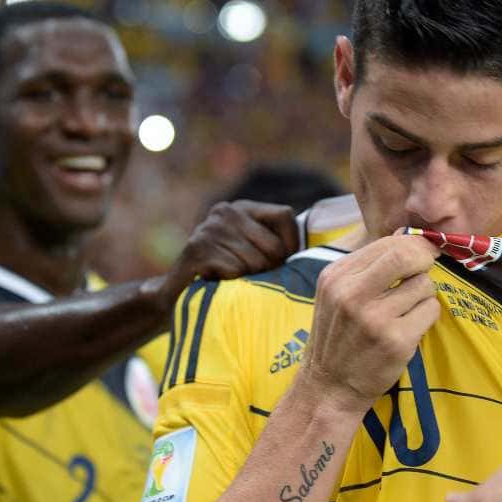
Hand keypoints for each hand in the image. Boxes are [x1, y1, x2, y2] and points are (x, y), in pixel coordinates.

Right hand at [158, 200, 299, 309]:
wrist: (177, 294)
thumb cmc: (225, 275)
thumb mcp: (253, 253)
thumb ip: (278, 245)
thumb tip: (324, 251)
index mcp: (242, 208)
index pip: (285, 215)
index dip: (291, 244)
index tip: (283, 262)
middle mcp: (225, 211)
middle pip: (272, 245)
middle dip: (270, 269)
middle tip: (252, 277)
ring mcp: (209, 228)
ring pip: (255, 262)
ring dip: (249, 279)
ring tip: (234, 280)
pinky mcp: (196, 249)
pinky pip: (235, 271)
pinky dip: (232, 284)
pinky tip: (218, 282)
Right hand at [295, 233, 441, 413]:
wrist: (329, 387)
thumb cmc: (338, 337)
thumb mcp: (337, 294)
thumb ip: (368, 266)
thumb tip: (407, 235)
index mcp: (336, 277)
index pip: (387, 244)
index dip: (413, 245)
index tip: (422, 253)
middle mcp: (351, 295)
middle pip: (407, 255)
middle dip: (425, 259)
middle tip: (427, 268)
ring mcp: (374, 319)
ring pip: (424, 284)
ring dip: (424, 294)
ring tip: (407, 309)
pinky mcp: (395, 341)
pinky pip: (430, 311)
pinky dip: (427, 316)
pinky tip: (410, 326)